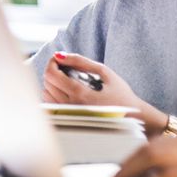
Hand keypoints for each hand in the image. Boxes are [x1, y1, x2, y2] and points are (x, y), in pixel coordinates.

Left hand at [42, 52, 165, 133]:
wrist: (130, 119)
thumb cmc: (120, 94)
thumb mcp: (104, 72)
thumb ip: (80, 61)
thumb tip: (58, 55)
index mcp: (80, 94)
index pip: (51, 74)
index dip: (52, 62)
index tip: (59, 59)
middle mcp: (71, 107)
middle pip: (46, 83)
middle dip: (52, 71)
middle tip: (64, 67)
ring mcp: (69, 116)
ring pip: (46, 95)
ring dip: (51, 83)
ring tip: (66, 79)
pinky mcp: (69, 121)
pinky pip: (50, 106)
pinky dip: (53, 95)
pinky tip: (64, 91)